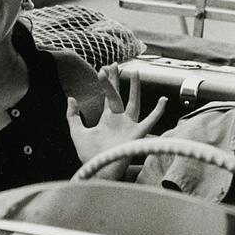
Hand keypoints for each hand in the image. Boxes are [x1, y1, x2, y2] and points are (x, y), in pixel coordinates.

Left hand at [66, 64, 167, 179]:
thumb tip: (71, 98)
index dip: (106, 83)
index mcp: (107, 119)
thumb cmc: (89, 155)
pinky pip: (150, 121)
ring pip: (134, 102)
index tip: (103, 69)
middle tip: (116, 64)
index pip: (108, 96)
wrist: (98, 169)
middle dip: (117, 80)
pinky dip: (158, 111)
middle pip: (119, 95)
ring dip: (135, 88)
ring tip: (136, 73)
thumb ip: (72, 116)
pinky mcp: (137, 133)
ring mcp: (129, 125)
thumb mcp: (77, 133)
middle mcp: (120, 120)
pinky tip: (163, 100)